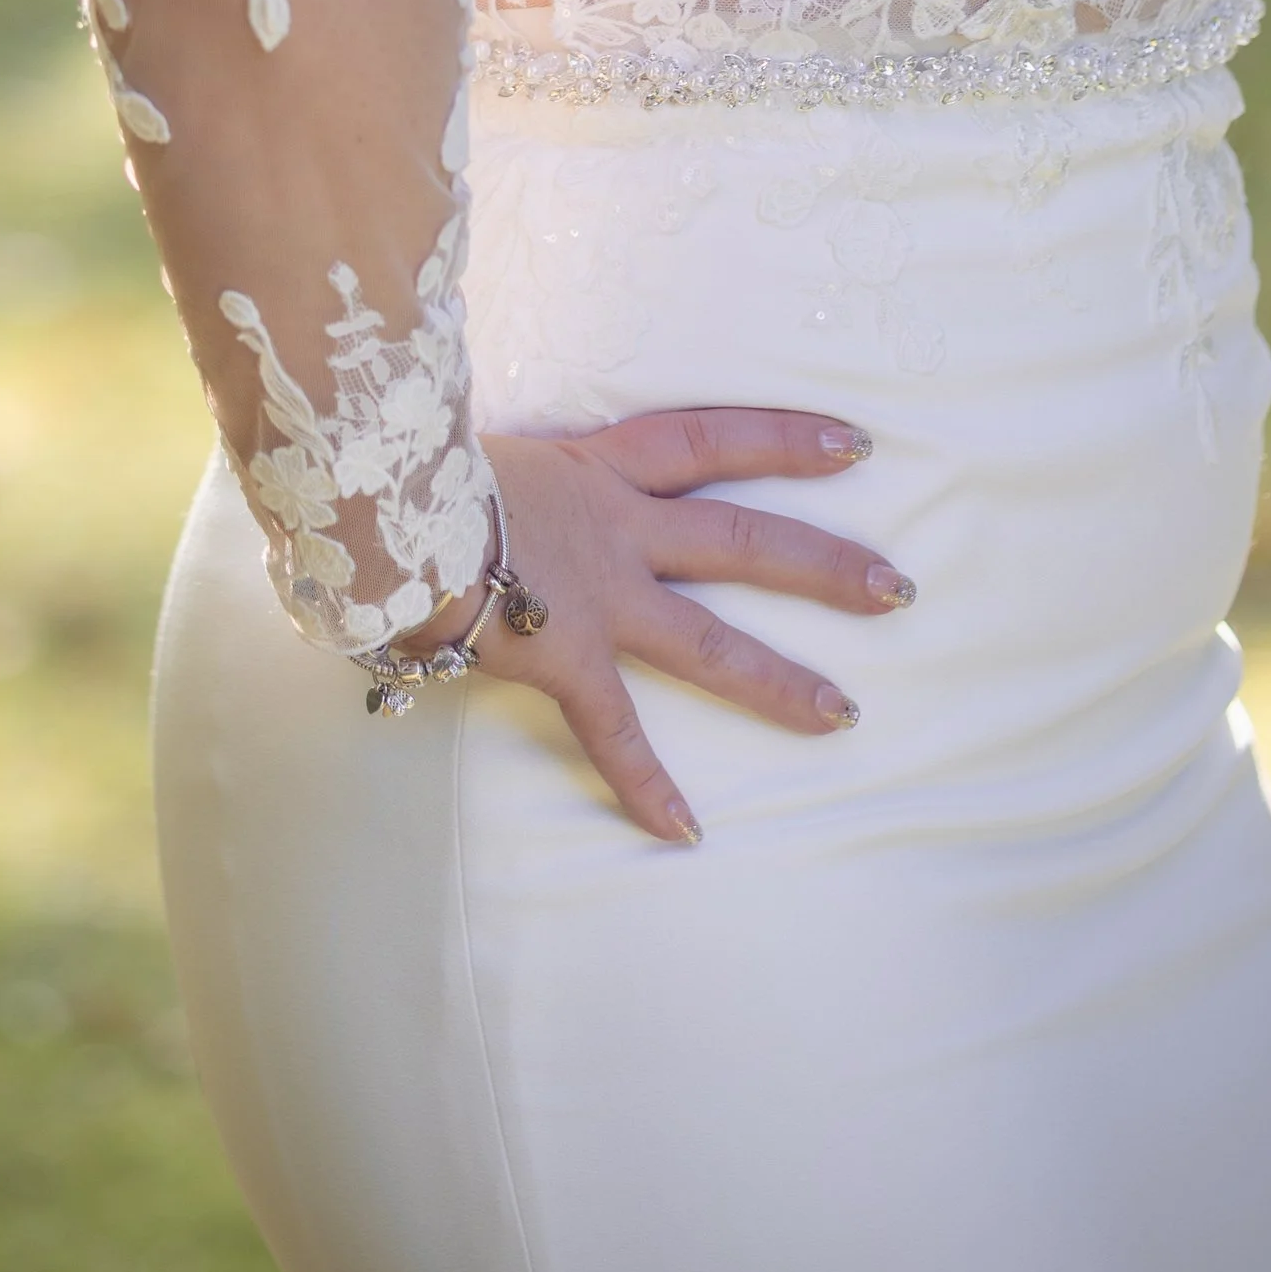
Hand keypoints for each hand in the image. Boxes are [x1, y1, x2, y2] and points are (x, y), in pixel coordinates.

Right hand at [445, 409, 916, 845]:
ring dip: (777, 679)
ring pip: (706, 640)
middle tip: (898, 589)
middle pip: (741, 539)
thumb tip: (490, 461)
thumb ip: (515, 462)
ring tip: (844, 716)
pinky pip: (613, 732)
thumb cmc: (407, 463)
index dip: (783, 439)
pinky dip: (646, 783)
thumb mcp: (478, 440)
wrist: (373, 503)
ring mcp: (594, 595)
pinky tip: (686, 832)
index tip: (855, 445)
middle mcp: (614, 526)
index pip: (710, 438)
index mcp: (598, 465)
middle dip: (822, 566)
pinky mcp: (561, 655)